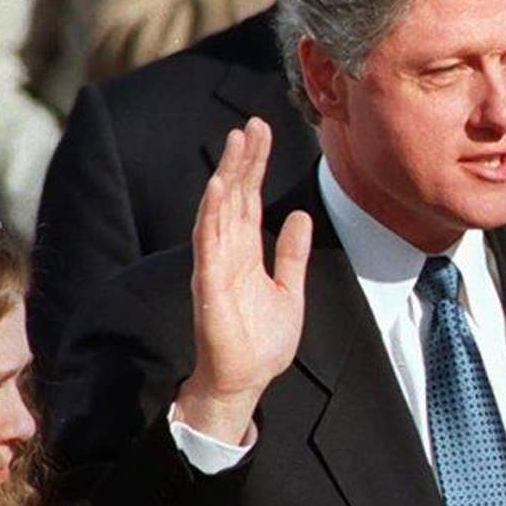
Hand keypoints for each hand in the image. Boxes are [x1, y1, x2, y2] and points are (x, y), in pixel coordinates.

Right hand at [176, 117, 311, 443]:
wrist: (245, 381)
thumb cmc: (261, 340)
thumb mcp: (289, 289)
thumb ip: (291, 253)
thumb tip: (298, 216)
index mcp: (246, 251)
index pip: (250, 198)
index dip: (255, 165)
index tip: (263, 131)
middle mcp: (228, 252)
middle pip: (234, 196)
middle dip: (243, 159)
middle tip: (253, 124)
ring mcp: (216, 266)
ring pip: (219, 211)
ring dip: (226, 176)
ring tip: (235, 142)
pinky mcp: (209, 285)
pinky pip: (208, 245)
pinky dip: (211, 216)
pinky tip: (217, 189)